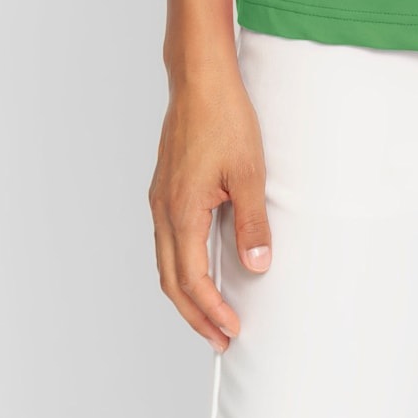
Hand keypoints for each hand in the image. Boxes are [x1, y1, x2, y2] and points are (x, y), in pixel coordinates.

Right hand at [149, 74, 273, 350]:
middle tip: (220, 338)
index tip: (231, 329)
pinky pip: (168, 240)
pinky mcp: (165, 188)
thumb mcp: (249, 171)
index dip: (211, 309)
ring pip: (166, 262)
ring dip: (187, 293)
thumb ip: (252, 221)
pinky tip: (202, 267)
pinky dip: (182, 266)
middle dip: (194, 314)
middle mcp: (163, 210)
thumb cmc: (224, 117)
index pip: (192, 279)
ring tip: (211, 312)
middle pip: (171, 280)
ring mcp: (160, 199)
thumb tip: (257, 264)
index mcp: (181, 211)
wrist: (200, 78)